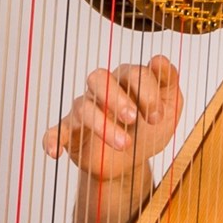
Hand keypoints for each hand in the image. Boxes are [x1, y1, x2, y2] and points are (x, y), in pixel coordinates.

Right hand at [45, 58, 181, 222]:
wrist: (133, 162)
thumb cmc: (149, 129)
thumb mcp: (169, 106)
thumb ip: (168, 81)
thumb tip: (159, 60)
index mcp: (126, 79)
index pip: (133, 73)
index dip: (147, 93)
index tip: (158, 117)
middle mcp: (102, 90)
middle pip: (99, 79)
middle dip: (117, 98)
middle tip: (133, 119)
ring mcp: (84, 111)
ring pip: (83, 107)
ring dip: (102, 125)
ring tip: (123, 144)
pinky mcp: (70, 132)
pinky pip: (55, 131)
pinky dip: (52, 139)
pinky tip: (54, 152)